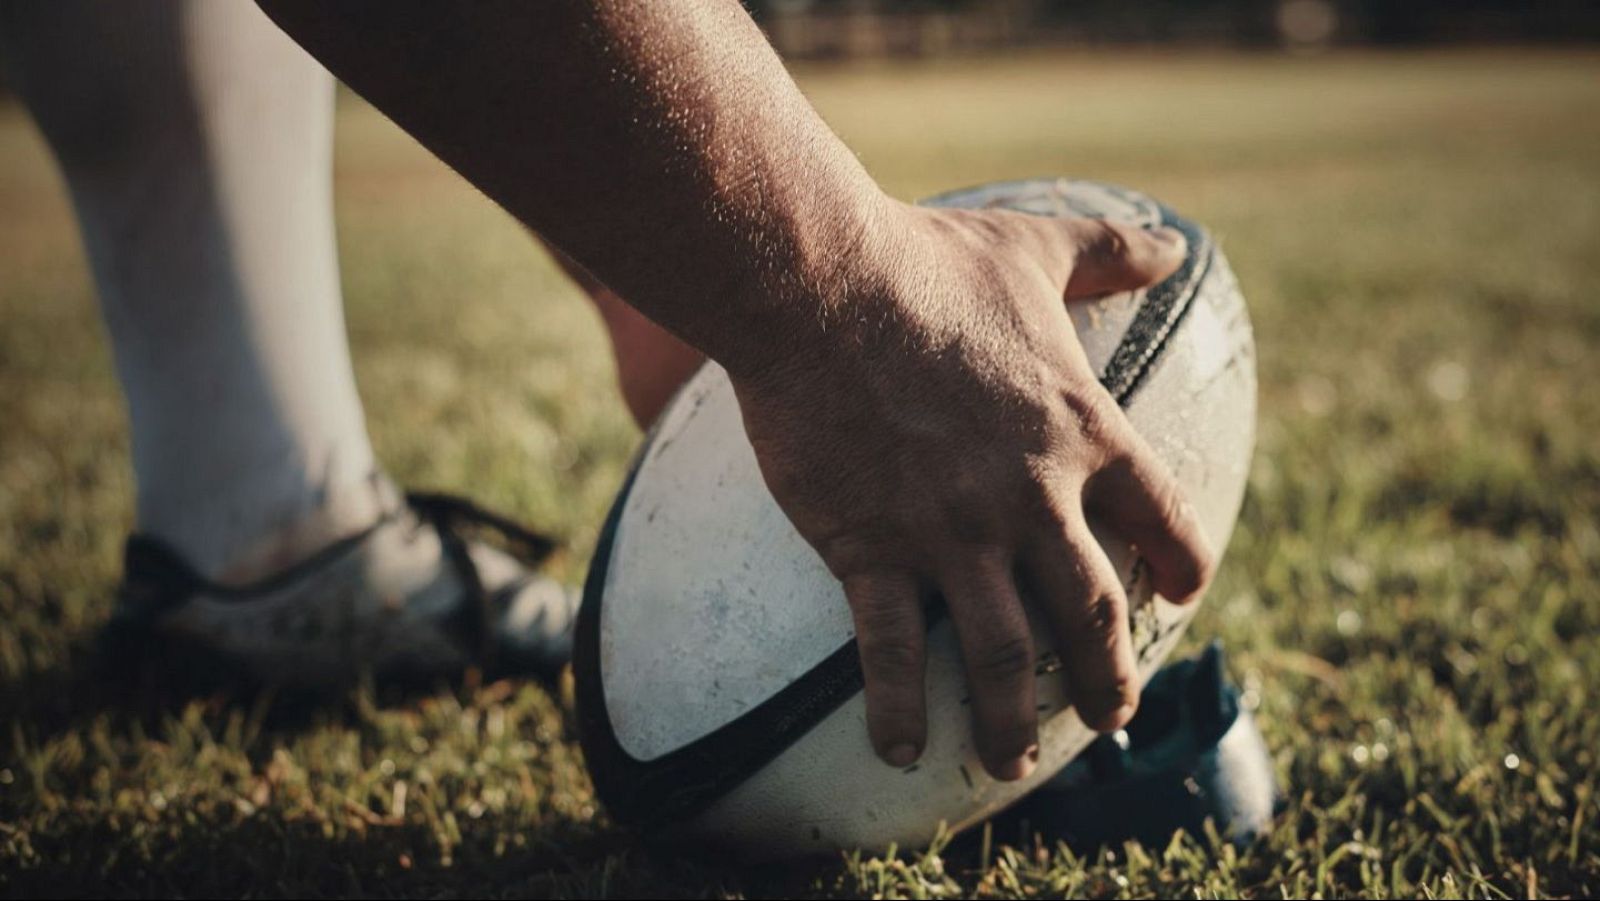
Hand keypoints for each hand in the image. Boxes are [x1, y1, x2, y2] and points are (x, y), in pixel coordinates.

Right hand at [731, 200, 1214, 780]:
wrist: (819, 284)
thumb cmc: (927, 262)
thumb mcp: (1034, 248)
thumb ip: (1111, 252)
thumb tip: (1179, 244)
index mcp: (1081, 431)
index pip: (1161, 517)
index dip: (1182, 564)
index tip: (1181, 595)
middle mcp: (1030, 499)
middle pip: (1093, 616)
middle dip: (1108, 679)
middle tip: (1110, 718)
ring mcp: (952, 533)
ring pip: (1002, 655)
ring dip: (1014, 719)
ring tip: (1011, 762)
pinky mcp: (872, 550)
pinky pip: (892, 654)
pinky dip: (901, 711)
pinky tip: (904, 751)